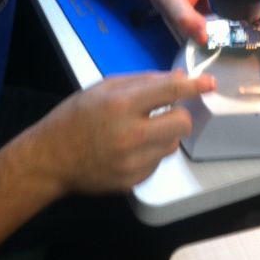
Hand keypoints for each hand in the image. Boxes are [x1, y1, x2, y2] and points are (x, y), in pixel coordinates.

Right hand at [30, 70, 215, 192]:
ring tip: (140, 131)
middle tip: (164, 112)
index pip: (170, 91)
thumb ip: (143, 81)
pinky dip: (150, 153)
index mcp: (121, 104)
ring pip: (172, 145)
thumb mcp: (103, 88)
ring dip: (164, 135)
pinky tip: (128, 150)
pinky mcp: (133, 181)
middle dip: (178, 114)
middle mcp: (130, 134)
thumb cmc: (74, 118)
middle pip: (181, 123)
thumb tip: (179, 78)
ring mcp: (132, 162)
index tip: (209, 83)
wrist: (50, 159)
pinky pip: (157, 163)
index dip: (195, 86)